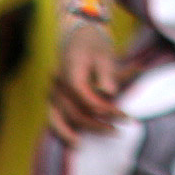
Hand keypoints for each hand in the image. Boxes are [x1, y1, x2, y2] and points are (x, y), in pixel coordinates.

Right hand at [49, 23, 125, 144]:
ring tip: (99, 138)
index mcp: (69, 71)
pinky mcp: (52, 97)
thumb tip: (109, 94)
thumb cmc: (94, 43)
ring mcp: (52, 91)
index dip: (104, 109)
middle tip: (120, 127)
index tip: (122, 115)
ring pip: (60, 117)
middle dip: (98, 121)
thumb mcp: (105, 54)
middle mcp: (56, 83)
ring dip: (81, 129)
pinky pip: (53, 117)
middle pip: (74, 110)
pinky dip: (62, 130)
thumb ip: (107, 74)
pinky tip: (75, 141)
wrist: (76, 33)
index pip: (85, 97)